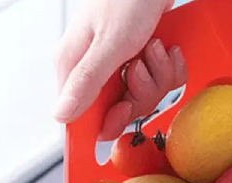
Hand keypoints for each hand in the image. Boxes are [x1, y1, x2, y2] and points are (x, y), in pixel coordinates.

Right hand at [53, 0, 186, 140]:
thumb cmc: (128, 0)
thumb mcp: (108, 45)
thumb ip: (86, 82)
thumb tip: (61, 115)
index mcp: (75, 66)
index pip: (82, 115)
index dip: (108, 122)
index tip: (124, 115)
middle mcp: (97, 69)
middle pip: (122, 108)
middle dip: (142, 90)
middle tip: (141, 65)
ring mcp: (122, 64)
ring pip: (146, 95)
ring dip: (159, 73)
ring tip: (154, 46)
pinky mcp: (142, 59)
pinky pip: (162, 80)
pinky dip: (170, 65)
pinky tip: (166, 47)